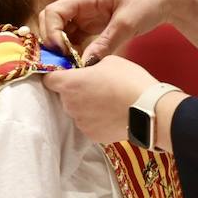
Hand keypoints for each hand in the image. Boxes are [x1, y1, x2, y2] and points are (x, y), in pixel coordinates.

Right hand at [38, 0, 193, 64]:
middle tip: (63, 61)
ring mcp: (86, 15)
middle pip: (52, 21)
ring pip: (62, 31)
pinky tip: (79, 63)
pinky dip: (73, 50)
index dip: (52, 32)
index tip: (62, 51)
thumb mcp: (126, 24)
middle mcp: (81, 4)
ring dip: (62, 48)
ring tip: (70, 65)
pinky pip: (75, 38)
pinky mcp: (93, 25)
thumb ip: (105, 44)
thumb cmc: (148, 1)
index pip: (54, 11)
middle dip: (52, 41)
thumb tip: (84, 64)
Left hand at [43, 56, 158, 143]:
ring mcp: (80, 122)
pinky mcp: (92, 136)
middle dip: (76, 91)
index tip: (66, 73)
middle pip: (65, 96)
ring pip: (77, 111)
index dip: (57, 75)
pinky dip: (96, 120)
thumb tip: (89, 72)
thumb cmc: (128, 80)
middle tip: (96, 86)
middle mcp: (70, 105)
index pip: (49, 79)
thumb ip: (92, 66)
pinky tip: (112, 114)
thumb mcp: (110, 61)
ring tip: (107, 102)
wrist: (148, 110)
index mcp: (70, 83)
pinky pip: (89, 124)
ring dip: (86, 106)